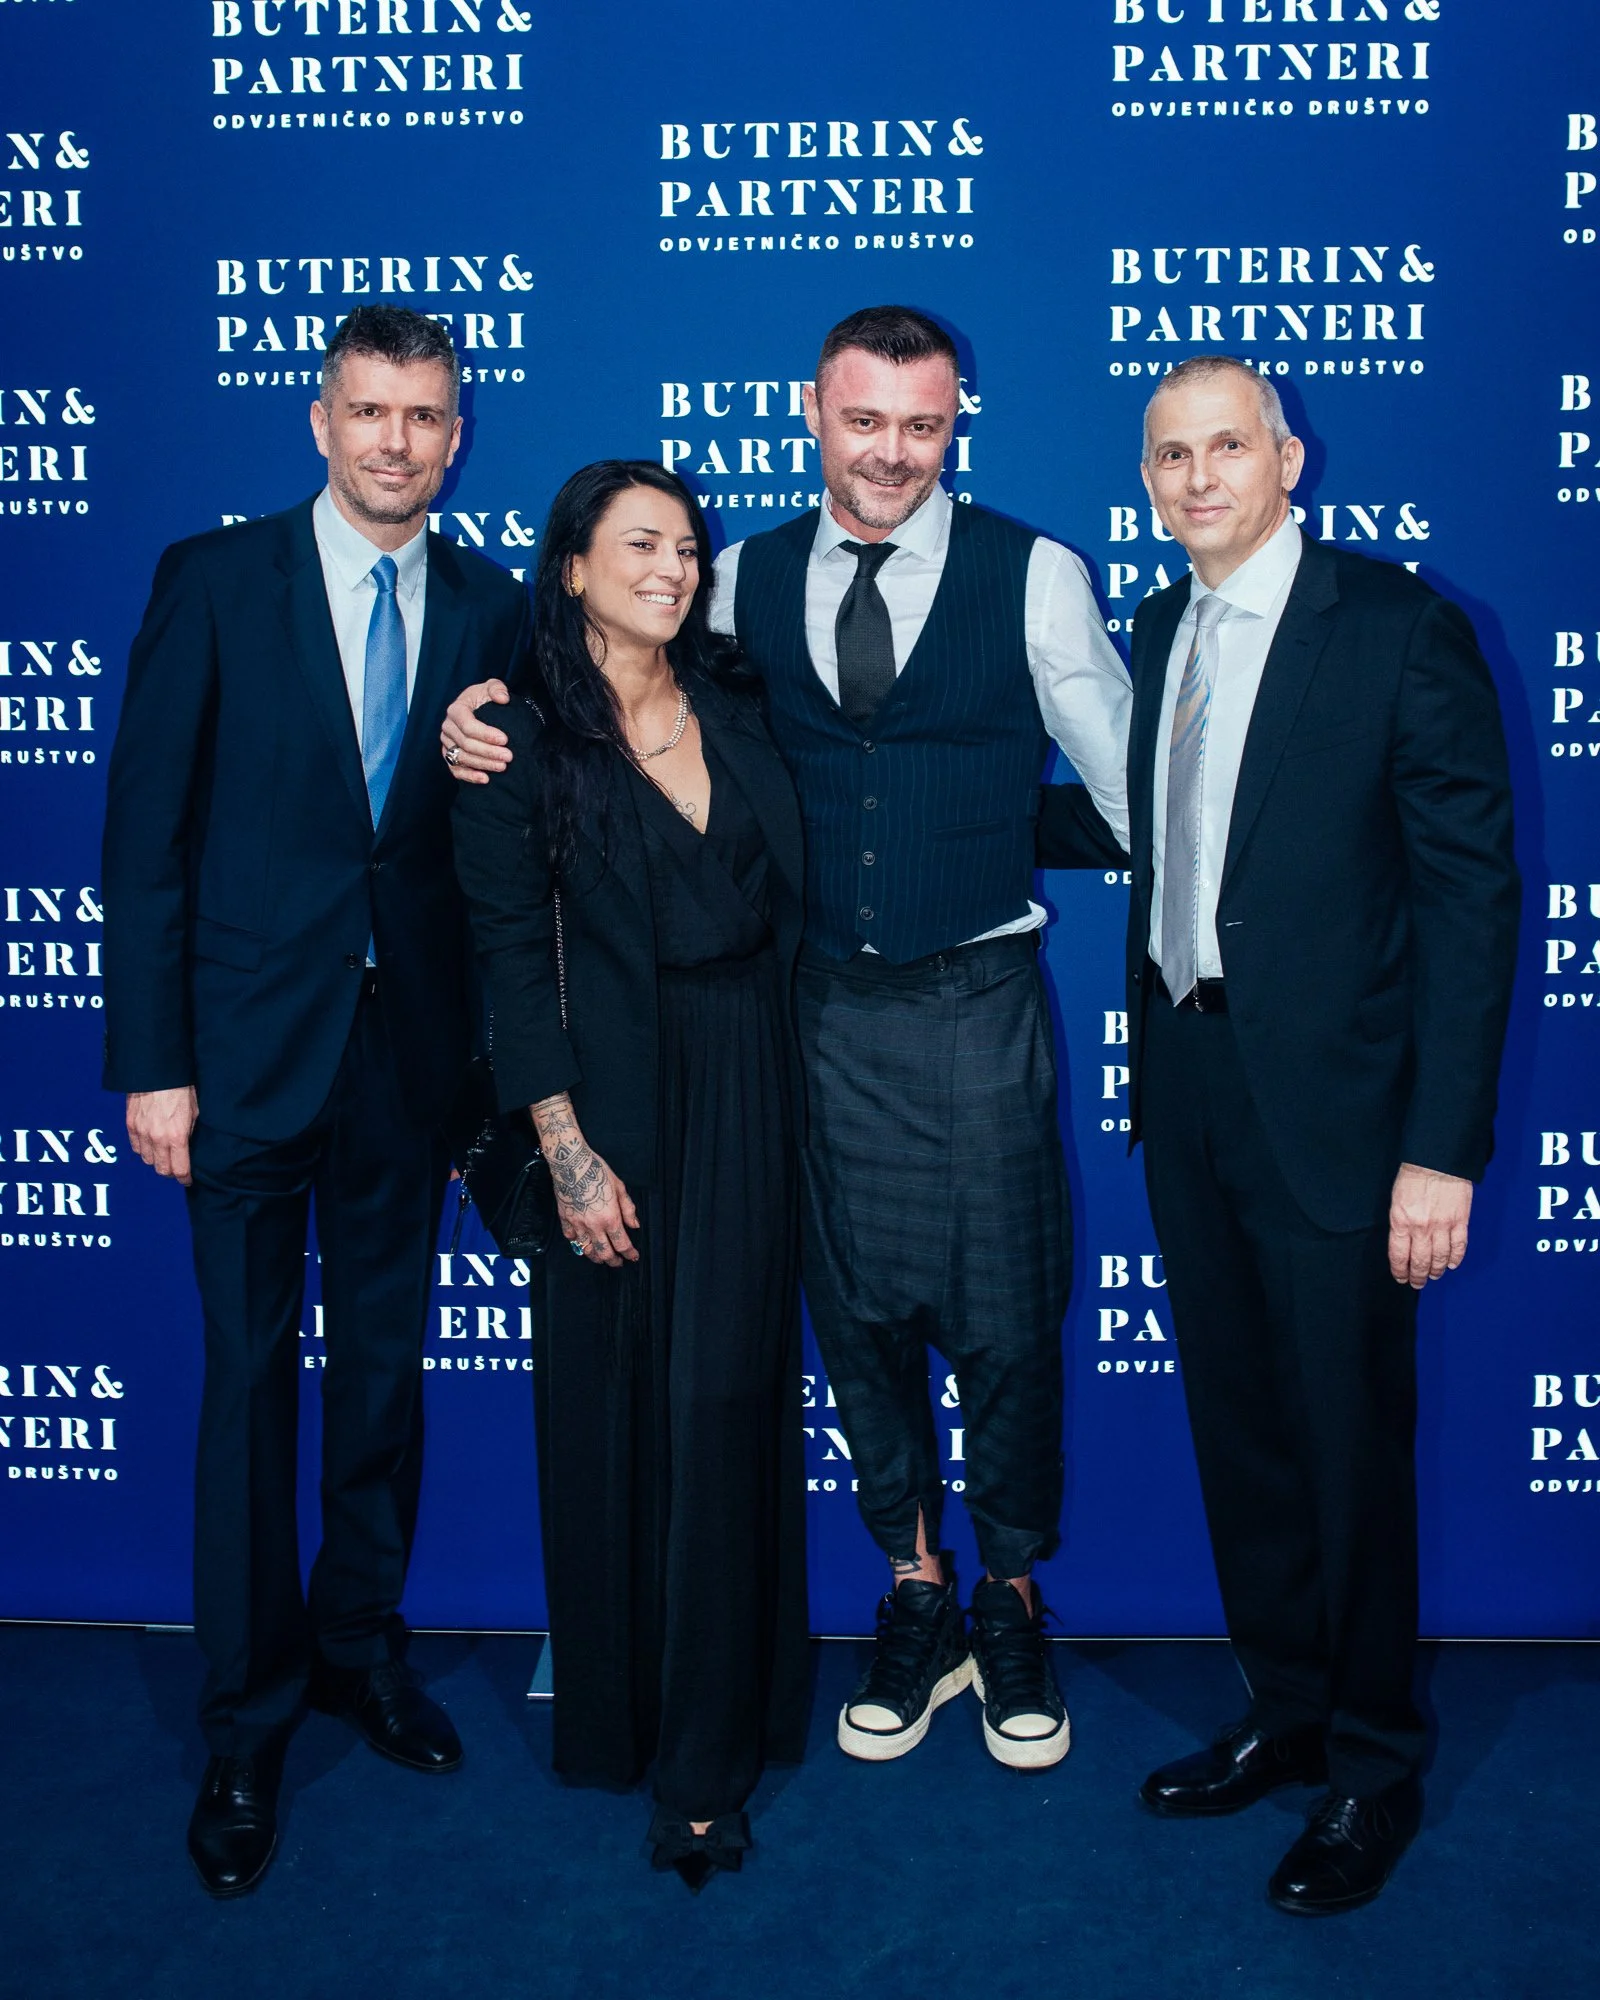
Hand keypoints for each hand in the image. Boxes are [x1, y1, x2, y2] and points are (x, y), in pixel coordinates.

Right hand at [127, 1086, 198, 1186]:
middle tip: (176, 1168)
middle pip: (161, 1169)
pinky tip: (150, 1145)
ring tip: (164, 1155)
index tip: (187, 1180)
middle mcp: (157, 1138)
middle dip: (170, 1171)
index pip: (179, 1169)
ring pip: (147, 1160)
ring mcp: (142, 1132)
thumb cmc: (181, 1088)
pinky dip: (143, 1149)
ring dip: (156, 1160)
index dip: (184, 1178)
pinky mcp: (131, 1125)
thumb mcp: (195, 1112)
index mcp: (177, 1136)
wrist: (157, 1072)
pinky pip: (136, 1147)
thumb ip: (191, 1132)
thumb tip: (189, 1145)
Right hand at [441, 678, 512, 783]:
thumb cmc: (484, 699)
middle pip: (466, 744)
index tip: (505, 740)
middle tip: (509, 757)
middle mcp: (448, 727)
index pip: (468, 725)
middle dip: (489, 752)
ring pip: (462, 758)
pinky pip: (455, 769)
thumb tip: (502, 698)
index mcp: (456, 710)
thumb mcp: (491, 687)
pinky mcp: (449, 756)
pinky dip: (469, 776)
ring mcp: (447, 743)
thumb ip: (497, 688)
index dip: (486, 734)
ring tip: (502, 767)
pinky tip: (485, 779)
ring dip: (483, 764)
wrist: (477, 710)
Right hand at [555, 1145, 639, 1267]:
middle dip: (613, 1261)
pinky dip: (577, 1243)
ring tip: (601, 1258)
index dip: (630, 1254)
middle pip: (604, 1253)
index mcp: (610, 1217)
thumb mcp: (619, 1187)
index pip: (622, 1244)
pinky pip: (571, 1238)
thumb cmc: (596, 1171)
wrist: (571, 1163)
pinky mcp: (564, 1219)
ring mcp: (577, 1224)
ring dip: (596, 1257)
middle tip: (618, 1262)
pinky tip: (582, 1242)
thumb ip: (628, 1208)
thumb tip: (634, 1224)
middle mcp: (593, 1225)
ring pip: (586, 1250)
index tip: (633, 1256)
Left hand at [1387, 1162, 1471, 1288]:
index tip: (1402, 1278)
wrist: (1437, 1161)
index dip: (1400, 1271)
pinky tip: (1451, 1264)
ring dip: (1436, 1270)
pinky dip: (1455, 1258)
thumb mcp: (1396, 1201)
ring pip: (1440, 1258)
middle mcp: (1421, 1228)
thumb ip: (1400, 1224)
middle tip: (1418, 1283)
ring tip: (1433, 1275)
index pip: (1399, 1256)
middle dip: (1418, 1276)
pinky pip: (1459, 1247)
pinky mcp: (1460, 1221)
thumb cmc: (1413, 1177)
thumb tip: (1404, 1244)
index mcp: (1401, 1222)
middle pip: (1420, 1261)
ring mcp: (1442, 1226)